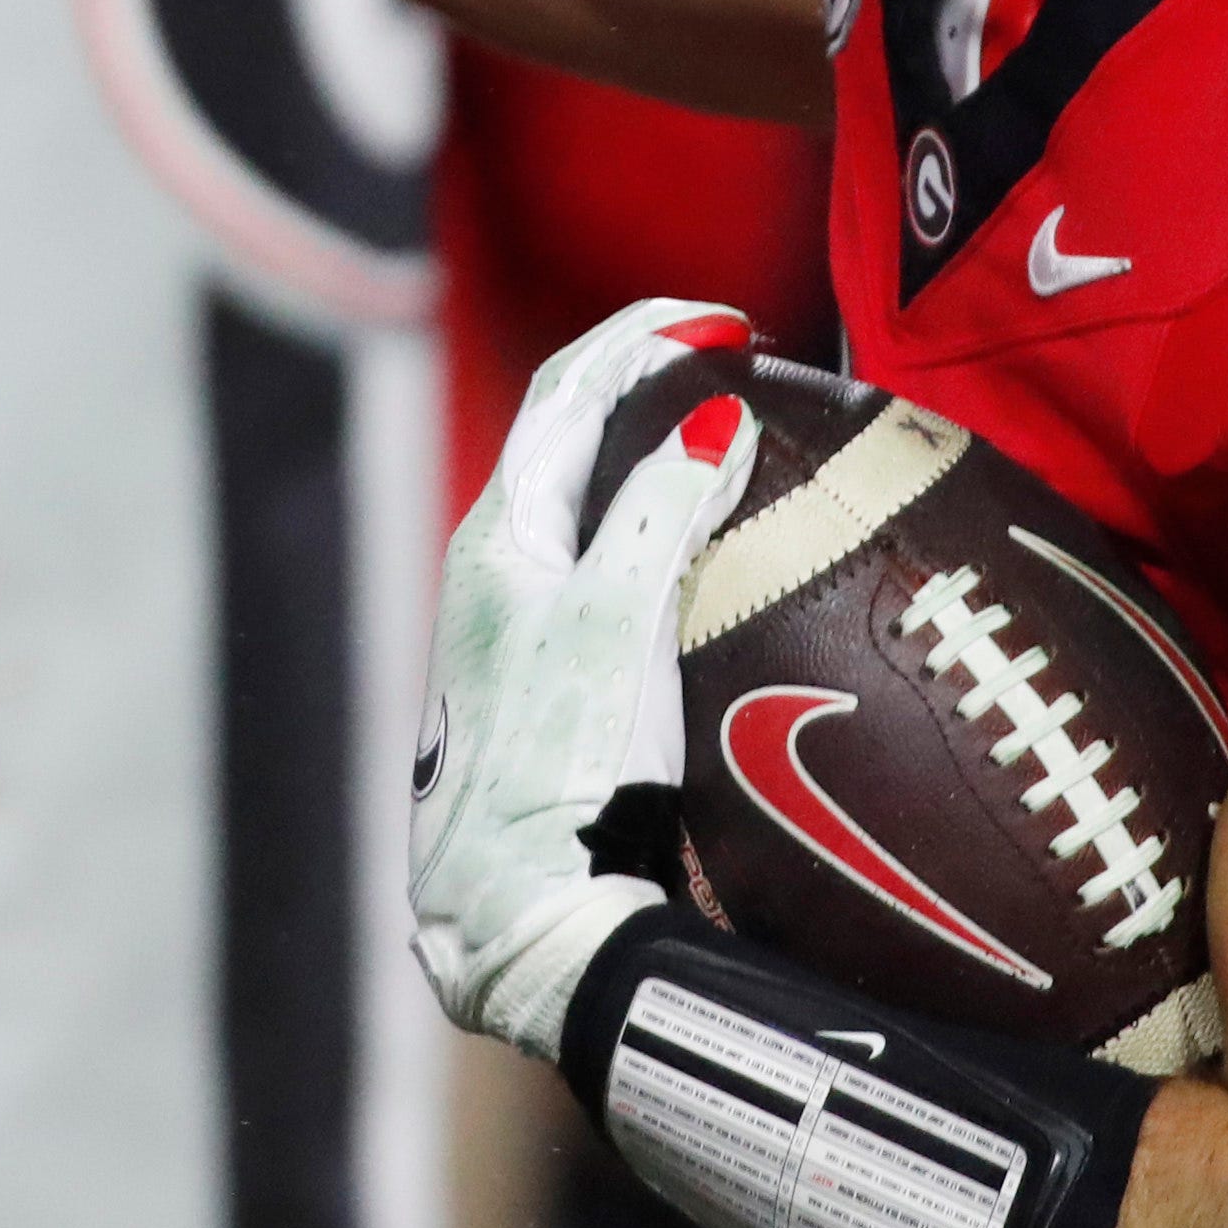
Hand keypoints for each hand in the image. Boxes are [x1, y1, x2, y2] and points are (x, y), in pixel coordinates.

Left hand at [410, 298, 759, 1062]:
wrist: (518, 909)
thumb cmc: (563, 763)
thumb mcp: (620, 624)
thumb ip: (660, 513)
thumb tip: (710, 416)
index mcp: (500, 533)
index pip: (568, 390)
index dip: (642, 335)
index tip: (726, 319)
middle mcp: (494, 566)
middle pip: (567, 432)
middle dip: (646, 378)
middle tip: (734, 358)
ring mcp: (512, 622)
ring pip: (581, 495)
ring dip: (646, 447)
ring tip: (728, 431)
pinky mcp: (540, 674)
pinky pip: (596, 556)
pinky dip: (649, 519)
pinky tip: (701, 549)